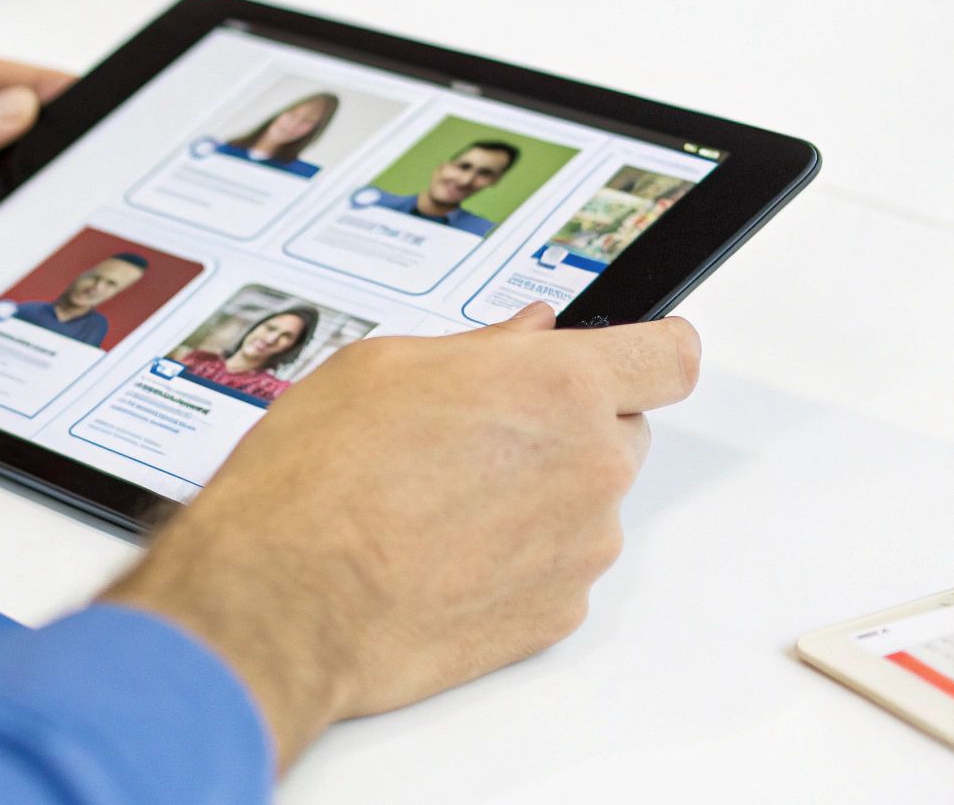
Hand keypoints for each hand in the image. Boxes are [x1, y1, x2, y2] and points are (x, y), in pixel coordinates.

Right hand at [105, 302, 700, 768]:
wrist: (284, 599)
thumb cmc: (316, 479)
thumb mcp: (380, 367)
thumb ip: (478, 348)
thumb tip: (526, 336)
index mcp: (558, 385)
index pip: (669, 356)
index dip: (649, 350)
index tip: (633, 353)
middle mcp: (590, 467)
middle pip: (622, 432)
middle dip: (565, 427)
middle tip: (476, 436)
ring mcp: (580, 550)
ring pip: (583, 505)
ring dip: (533, 498)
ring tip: (434, 505)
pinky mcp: (555, 617)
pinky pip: (554, 571)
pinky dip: (513, 562)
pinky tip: (437, 556)